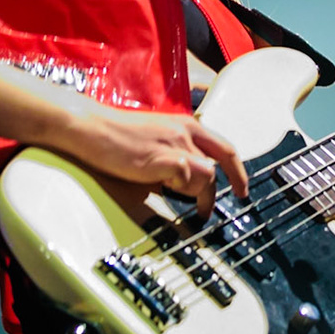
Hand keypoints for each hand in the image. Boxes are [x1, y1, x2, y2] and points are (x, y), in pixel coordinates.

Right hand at [68, 104, 249, 216]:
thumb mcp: (156, 137)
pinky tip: (162, 186)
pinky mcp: (161, 158)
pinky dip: (181, 187)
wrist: (92, 127)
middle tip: (214, 209)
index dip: (238, 170)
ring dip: (197, 192)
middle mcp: (185, 132)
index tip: (241, 188)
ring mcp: (174, 144)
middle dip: (222, 189)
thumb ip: (175, 151)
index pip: (224, 148)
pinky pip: (187, 177)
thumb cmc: (117, 135)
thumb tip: (187, 178)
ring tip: (180, 198)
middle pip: (220, 164)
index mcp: (185, 125)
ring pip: (207, 174)